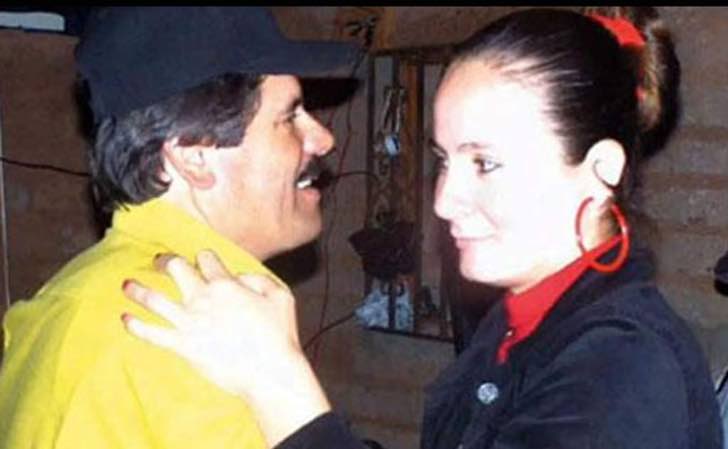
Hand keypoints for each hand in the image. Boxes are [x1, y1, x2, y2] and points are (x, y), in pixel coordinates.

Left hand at [121, 250, 330, 445]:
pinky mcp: (182, 345)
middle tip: (158, 260)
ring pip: (154, 299)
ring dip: (138, 290)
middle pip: (176, 269)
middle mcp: (203, 298)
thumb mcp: (281, 296)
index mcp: (227, 284)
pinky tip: (124, 319)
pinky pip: (151, 333)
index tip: (201, 260)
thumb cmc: (279, 335)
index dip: (204, 256)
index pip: (206, 259)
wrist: (270, 372)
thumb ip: (259, 279)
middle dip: (164, 261)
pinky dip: (135, 326)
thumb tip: (240, 276)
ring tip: (127, 285)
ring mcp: (189, 322)